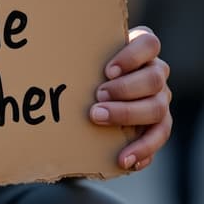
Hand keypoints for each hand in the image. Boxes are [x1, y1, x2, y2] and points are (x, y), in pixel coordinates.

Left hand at [89, 26, 171, 170]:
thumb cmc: (89, 67)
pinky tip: (125, 158)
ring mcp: (161, 98)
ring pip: (157, 107)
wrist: (95, 93)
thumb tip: (42, 45)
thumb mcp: (87, 56)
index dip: (132, 57)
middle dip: (125, 89)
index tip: (107, 70)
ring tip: (98, 118)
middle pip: (154, 79)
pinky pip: (158, 136)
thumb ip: (80, 50)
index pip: (150, 44)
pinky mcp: (159, 122)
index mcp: (143, 50)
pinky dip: (143, 148)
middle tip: (98, 96)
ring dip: (127, 114)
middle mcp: (156, 72)